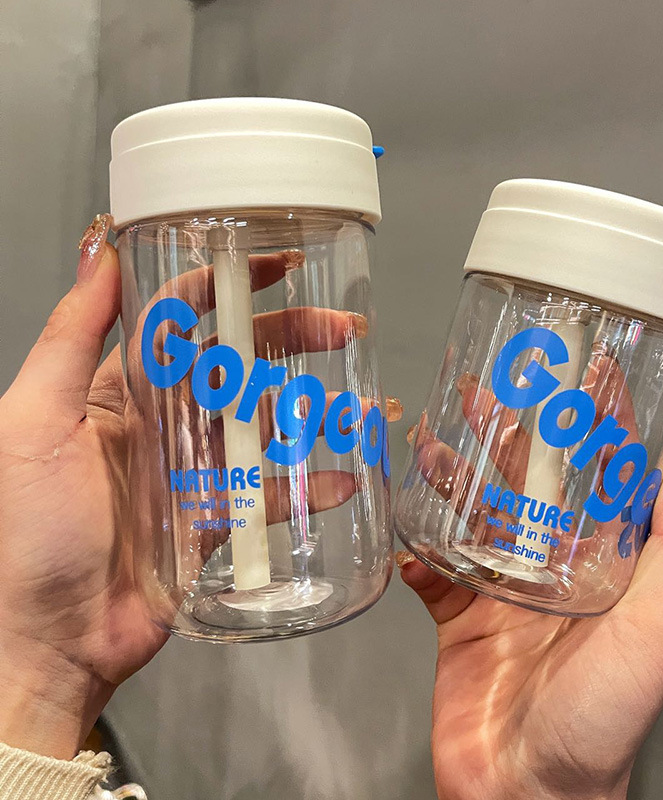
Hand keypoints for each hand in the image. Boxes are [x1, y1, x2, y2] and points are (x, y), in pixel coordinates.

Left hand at [0, 215, 387, 758]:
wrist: (47, 640)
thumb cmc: (25, 533)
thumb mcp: (34, 420)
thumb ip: (69, 337)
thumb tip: (97, 250)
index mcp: (121, 390)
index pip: (183, 318)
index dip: (228, 284)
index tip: (273, 263)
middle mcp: (164, 422)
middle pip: (240, 364)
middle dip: (293, 340)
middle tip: (344, 330)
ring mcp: (195, 471)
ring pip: (267, 426)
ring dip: (315, 412)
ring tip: (363, 407)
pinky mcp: (218, 519)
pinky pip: (271, 495)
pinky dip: (310, 488)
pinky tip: (344, 480)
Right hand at [399, 384, 662, 798]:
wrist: (525, 789)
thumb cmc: (601, 719)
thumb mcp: (657, 629)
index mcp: (603, 566)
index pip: (601, 477)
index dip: (593, 424)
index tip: (584, 375)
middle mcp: (552, 568)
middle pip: (527, 484)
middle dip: (506, 434)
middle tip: (483, 390)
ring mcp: (501, 589)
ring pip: (472, 514)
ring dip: (451, 475)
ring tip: (431, 438)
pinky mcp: (456, 614)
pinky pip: (431, 566)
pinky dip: (415, 543)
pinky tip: (405, 523)